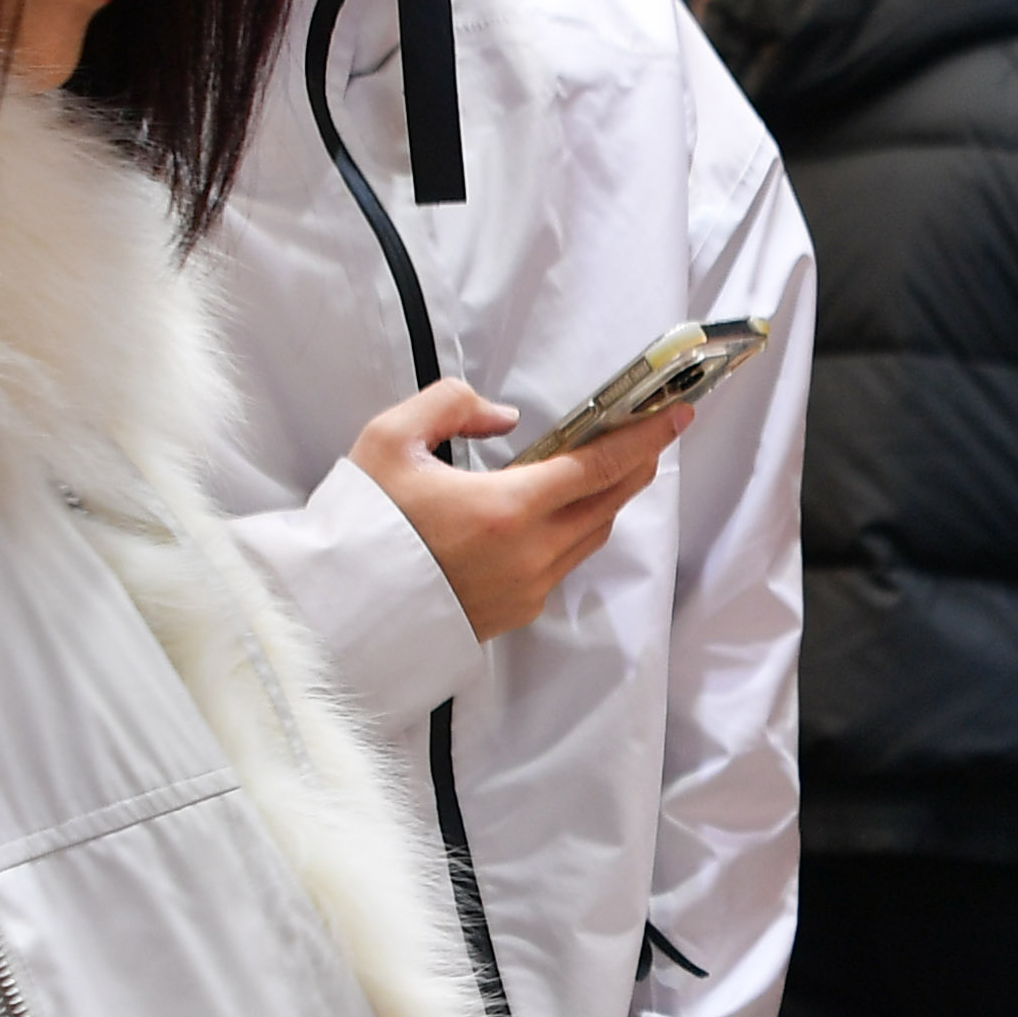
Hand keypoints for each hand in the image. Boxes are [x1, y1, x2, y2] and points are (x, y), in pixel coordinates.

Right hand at [354, 378, 690, 640]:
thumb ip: (451, 406)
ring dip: (607, 498)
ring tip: (612, 466)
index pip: (598, 467)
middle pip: (607, 502)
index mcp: (506, 509)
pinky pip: (564, 562)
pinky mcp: (516, 610)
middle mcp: (529, 553)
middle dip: (636, 465)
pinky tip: (564, 510)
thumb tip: (502, 418)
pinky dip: (576, 530)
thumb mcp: (390, 440)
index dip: (644, 438)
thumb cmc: (364, 525)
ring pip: (590, 536)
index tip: (675, 415)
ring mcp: (527, 587)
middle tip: (653, 433)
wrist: (342, 607)